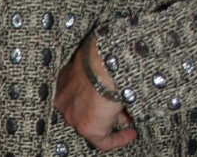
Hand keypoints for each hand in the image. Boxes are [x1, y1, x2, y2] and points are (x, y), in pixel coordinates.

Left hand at [54, 36, 137, 150]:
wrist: (102, 64)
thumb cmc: (101, 56)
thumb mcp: (96, 64)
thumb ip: (98, 76)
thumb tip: (111, 83)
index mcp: (64, 80)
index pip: (78, 94)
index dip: (95, 98)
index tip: (108, 98)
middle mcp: (64, 98)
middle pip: (86, 109)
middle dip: (105, 110)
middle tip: (123, 109)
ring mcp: (73, 114)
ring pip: (95, 123)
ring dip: (114, 121)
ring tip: (132, 117)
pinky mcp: (86, 127)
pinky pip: (103, 141)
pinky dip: (119, 139)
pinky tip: (131, 133)